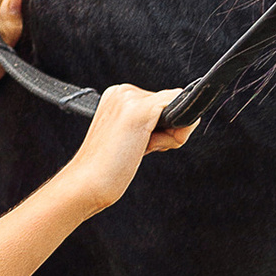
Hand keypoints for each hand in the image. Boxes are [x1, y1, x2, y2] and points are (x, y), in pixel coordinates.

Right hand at [59, 84, 191, 214]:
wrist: (85, 184)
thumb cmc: (108, 168)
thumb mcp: (133, 138)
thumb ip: (156, 125)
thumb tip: (190, 119)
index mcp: (118, 96)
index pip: (160, 102)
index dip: (160, 128)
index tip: (139, 146)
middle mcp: (123, 91)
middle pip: (172, 104)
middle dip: (166, 132)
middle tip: (136, 149)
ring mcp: (130, 99)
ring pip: (177, 108)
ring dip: (167, 137)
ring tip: (135, 149)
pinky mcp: (139, 111)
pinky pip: (179, 112)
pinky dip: (174, 135)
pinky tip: (146, 147)